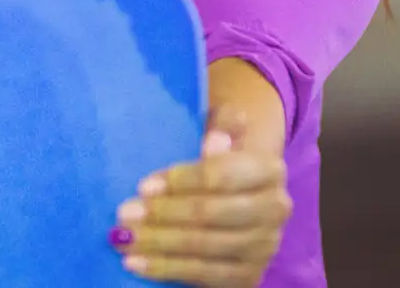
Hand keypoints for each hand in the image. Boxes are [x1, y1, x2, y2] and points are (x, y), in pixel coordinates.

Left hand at [110, 107, 290, 286]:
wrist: (240, 197)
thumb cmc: (218, 161)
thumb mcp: (217, 133)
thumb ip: (219, 126)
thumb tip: (215, 139)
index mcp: (269, 169)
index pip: (222, 175)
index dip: (181, 181)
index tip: (143, 186)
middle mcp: (275, 210)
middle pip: (211, 213)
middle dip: (163, 214)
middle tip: (125, 213)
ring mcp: (265, 246)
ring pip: (205, 247)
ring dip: (159, 243)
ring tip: (124, 238)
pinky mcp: (251, 276)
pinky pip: (205, 275)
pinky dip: (167, 269)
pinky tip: (136, 263)